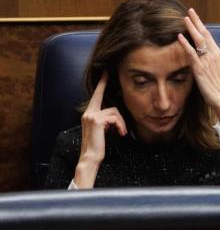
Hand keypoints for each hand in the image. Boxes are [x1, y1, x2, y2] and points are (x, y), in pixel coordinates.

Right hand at [75, 72, 125, 188]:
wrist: (91, 157)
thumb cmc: (99, 145)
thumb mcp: (103, 130)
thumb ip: (106, 120)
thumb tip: (116, 115)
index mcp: (90, 113)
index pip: (97, 95)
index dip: (102, 83)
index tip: (106, 72)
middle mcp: (88, 112)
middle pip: (109, 104)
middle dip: (114, 108)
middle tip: (114, 98)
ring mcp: (91, 115)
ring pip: (114, 112)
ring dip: (121, 124)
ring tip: (121, 134)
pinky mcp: (96, 120)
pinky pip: (115, 117)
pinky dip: (120, 126)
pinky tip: (120, 134)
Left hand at [178, 8, 219, 118]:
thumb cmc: (219, 87)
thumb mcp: (215, 70)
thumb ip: (208, 61)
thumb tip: (199, 56)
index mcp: (218, 54)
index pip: (209, 36)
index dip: (202, 26)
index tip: (196, 17)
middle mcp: (214, 55)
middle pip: (205, 34)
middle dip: (197, 21)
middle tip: (191, 10)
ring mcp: (207, 61)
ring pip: (199, 40)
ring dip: (191, 28)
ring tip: (185, 18)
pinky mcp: (200, 68)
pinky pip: (192, 53)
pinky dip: (185, 44)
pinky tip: (180, 36)